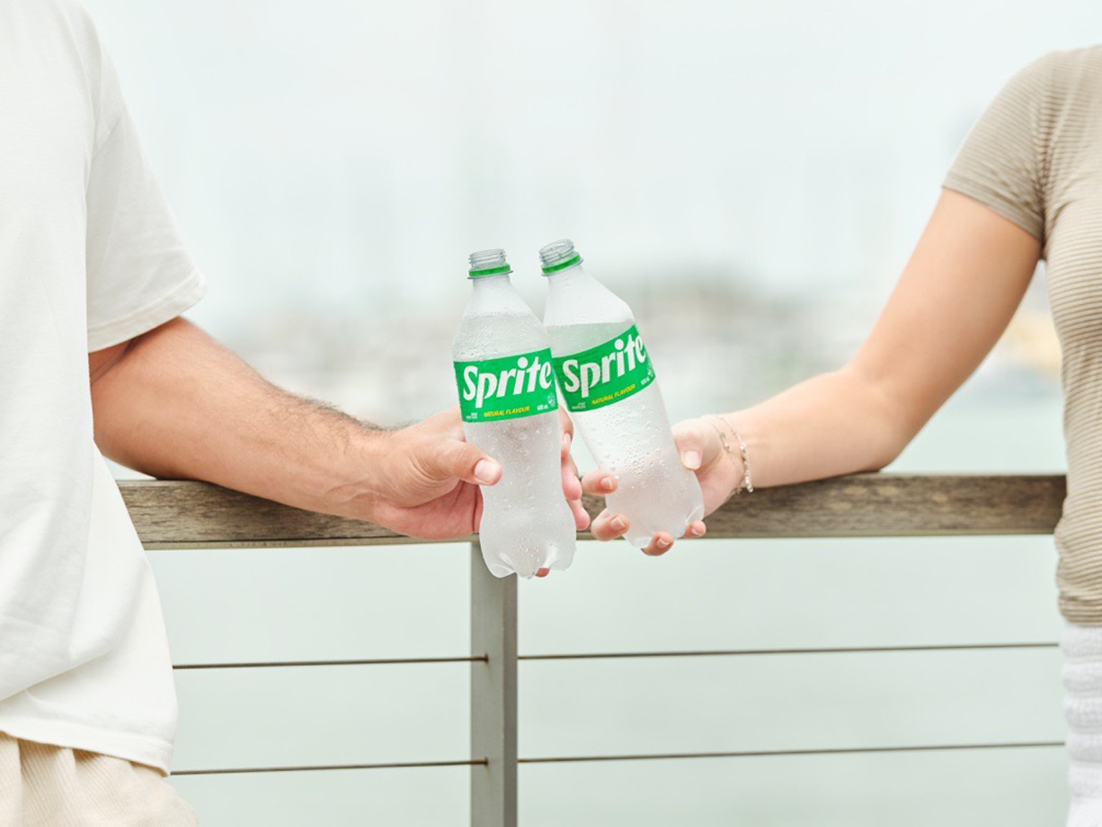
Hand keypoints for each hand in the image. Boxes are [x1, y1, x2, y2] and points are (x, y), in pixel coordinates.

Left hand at [356, 407, 589, 549]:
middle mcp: (500, 453)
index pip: (535, 421)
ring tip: (570, 522)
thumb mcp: (433, 451)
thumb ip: (463, 460)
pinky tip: (542, 553)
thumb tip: (494, 471)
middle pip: (546, 460)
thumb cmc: (400, 457)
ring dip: (558, 507)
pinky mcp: (487, 513)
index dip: (556, 433)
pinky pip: (518, 524)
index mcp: (490, 426)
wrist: (377, 490)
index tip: (563, 449)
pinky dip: (532, 537)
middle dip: (565, 475)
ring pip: (538, 493)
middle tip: (570, 492)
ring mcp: (497, 484)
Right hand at [581, 416, 740, 555]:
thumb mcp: (690, 433)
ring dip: (648, 545)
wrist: (724, 456)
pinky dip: (685, 535)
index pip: (595, 481)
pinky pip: (674, 537)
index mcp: (624, 471)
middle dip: (607, 528)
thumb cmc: (695, 440)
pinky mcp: (676, 523)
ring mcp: (653, 514)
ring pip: (637, 540)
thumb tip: (689, 461)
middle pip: (603, 522)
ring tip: (665, 537)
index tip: (610, 482)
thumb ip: (688, 442)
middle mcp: (632, 498)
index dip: (594, 485)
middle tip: (623, 521)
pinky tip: (697, 526)